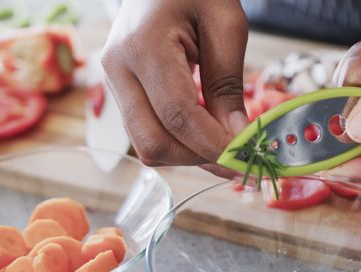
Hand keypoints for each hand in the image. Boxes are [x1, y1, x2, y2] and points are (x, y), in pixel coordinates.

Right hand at [101, 0, 248, 166]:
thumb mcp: (226, 25)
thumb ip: (228, 83)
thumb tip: (235, 138)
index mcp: (143, 46)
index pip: (178, 116)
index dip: (213, 145)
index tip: (246, 158)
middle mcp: (118, 69)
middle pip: (153, 142)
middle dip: (199, 158)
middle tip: (239, 158)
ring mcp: (115, 82)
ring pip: (147, 145)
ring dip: (190, 154)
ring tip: (226, 144)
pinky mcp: (122, 91)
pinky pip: (148, 132)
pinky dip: (180, 142)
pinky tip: (208, 134)